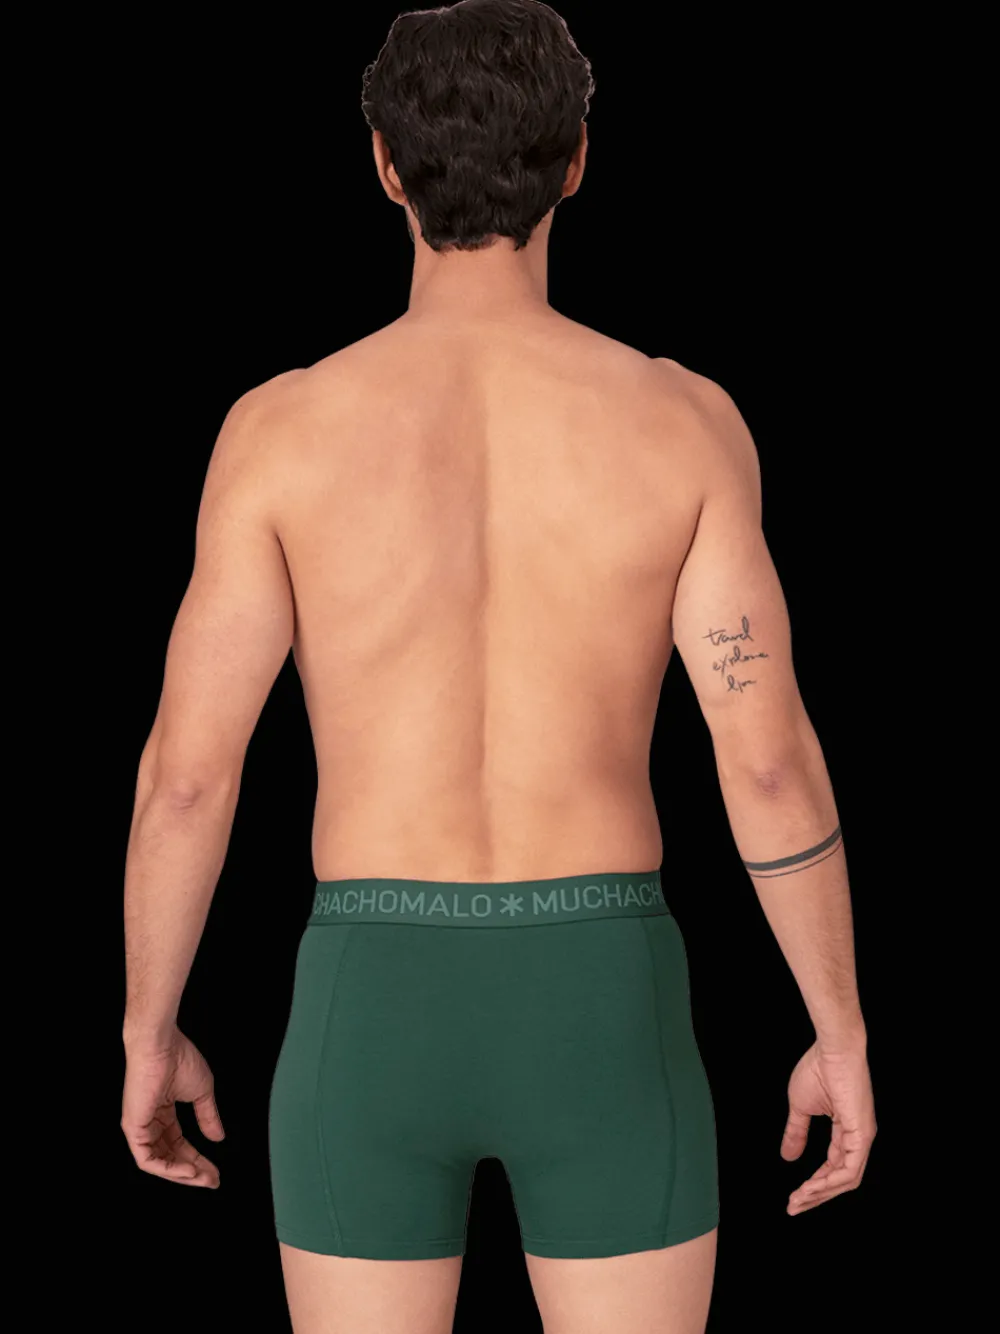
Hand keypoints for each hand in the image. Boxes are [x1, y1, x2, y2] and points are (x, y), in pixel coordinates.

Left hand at [122, 1026, 224, 1187]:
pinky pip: (148, 1159)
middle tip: (213, 1181)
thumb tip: (218, 1137)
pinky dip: (168, 1168)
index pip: (179, 1144)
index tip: (215, 1171)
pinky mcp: (133, 1129)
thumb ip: (208, 1117)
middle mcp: (149, 1123)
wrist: (162, 1045)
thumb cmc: (179, 1059)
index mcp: (163, 1112)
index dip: (198, 1159)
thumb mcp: (201, 1092)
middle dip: (193, 1172)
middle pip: (170, 1156)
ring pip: (159, 1162)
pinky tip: (188, 1170)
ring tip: (203, 1178)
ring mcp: (139, 1127)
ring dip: (182, 1174)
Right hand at [781, 1040, 875, 1214]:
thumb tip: (787, 1156)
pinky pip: (849, 1169)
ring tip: (798, 1199)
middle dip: (815, 1197)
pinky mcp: (862, 1134)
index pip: (833, 1168)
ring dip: (820, 1193)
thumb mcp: (801, 1107)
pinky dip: (830, 1182)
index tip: (793, 1197)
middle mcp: (859, 1139)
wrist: (831, 1049)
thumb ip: (797, 1133)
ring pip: (846, 1180)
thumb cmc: (819, 1069)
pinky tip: (812, 1187)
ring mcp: (863, 1137)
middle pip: (840, 1180)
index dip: (813, 1184)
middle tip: (793, 1207)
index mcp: (847, 1132)